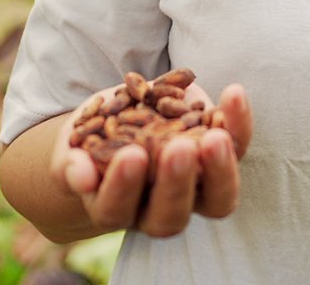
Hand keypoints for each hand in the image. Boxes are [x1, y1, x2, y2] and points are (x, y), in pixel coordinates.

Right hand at [49, 80, 253, 237]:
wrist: (120, 122)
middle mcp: (158, 209)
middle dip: (176, 183)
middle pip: (172, 216)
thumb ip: (71, 164)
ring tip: (215, 135)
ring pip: (218, 198)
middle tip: (178, 148)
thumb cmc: (88, 141)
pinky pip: (237, 147)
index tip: (131, 154)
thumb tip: (80, 175)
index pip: (117, 209)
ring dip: (221, 168)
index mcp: (115, 208)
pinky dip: (238, 123)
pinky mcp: (219, 157)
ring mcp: (195, 187)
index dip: (123, 187)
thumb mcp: (71, 149)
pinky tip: (233, 94)